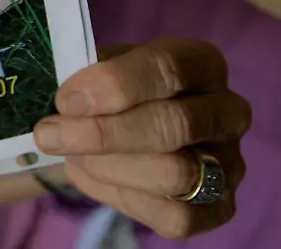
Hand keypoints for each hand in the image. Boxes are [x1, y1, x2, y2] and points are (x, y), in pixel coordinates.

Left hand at [34, 38, 250, 238]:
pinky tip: (98, 178)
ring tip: (72, 156)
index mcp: (201, 64)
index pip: (169, 67)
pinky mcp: (219, 207)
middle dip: (103, 133)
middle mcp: (227, 112)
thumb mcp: (99, 71)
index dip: (115, 84)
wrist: (118, 135)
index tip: (67, 100)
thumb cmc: (110, 93)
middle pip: (174, 124)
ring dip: (109, 167)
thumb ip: (88, 80)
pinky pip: (176, 216)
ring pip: (175, 173)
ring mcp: (230, 162)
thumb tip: (72, 102)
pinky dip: (127, 200)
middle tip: (49, 135)